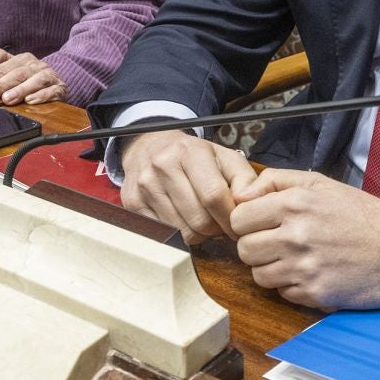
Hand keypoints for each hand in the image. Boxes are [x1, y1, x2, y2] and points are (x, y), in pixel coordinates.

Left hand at [0, 49, 65, 104]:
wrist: (57, 81)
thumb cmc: (29, 76)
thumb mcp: (13, 65)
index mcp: (22, 59)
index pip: (0, 70)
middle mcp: (35, 66)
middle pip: (15, 75)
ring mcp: (48, 76)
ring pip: (33, 81)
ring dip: (19, 90)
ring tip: (6, 99)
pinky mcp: (59, 89)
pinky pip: (51, 91)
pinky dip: (41, 96)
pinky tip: (30, 101)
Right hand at [118, 131, 256, 241]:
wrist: (150, 145)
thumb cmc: (194, 156)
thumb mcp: (224, 157)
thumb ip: (245, 179)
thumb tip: (247, 204)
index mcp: (189, 152)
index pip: (214, 196)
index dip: (230, 218)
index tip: (238, 226)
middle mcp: (163, 165)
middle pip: (198, 219)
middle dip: (216, 229)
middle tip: (220, 225)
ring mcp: (144, 185)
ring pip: (182, 231)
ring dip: (198, 233)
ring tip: (202, 220)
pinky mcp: (132, 202)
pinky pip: (163, 234)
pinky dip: (178, 233)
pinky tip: (183, 219)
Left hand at [229, 167, 379, 309]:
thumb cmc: (362, 213)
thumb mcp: (320, 183)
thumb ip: (274, 181)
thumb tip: (241, 195)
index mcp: (294, 204)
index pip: (238, 219)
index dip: (247, 223)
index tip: (261, 225)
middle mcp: (296, 236)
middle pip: (244, 250)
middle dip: (257, 247)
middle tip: (277, 244)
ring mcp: (305, 268)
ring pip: (259, 275)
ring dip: (272, 269)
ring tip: (295, 259)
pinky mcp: (316, 294)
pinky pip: (283, 293)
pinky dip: (292, 287)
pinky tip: (312, 274)